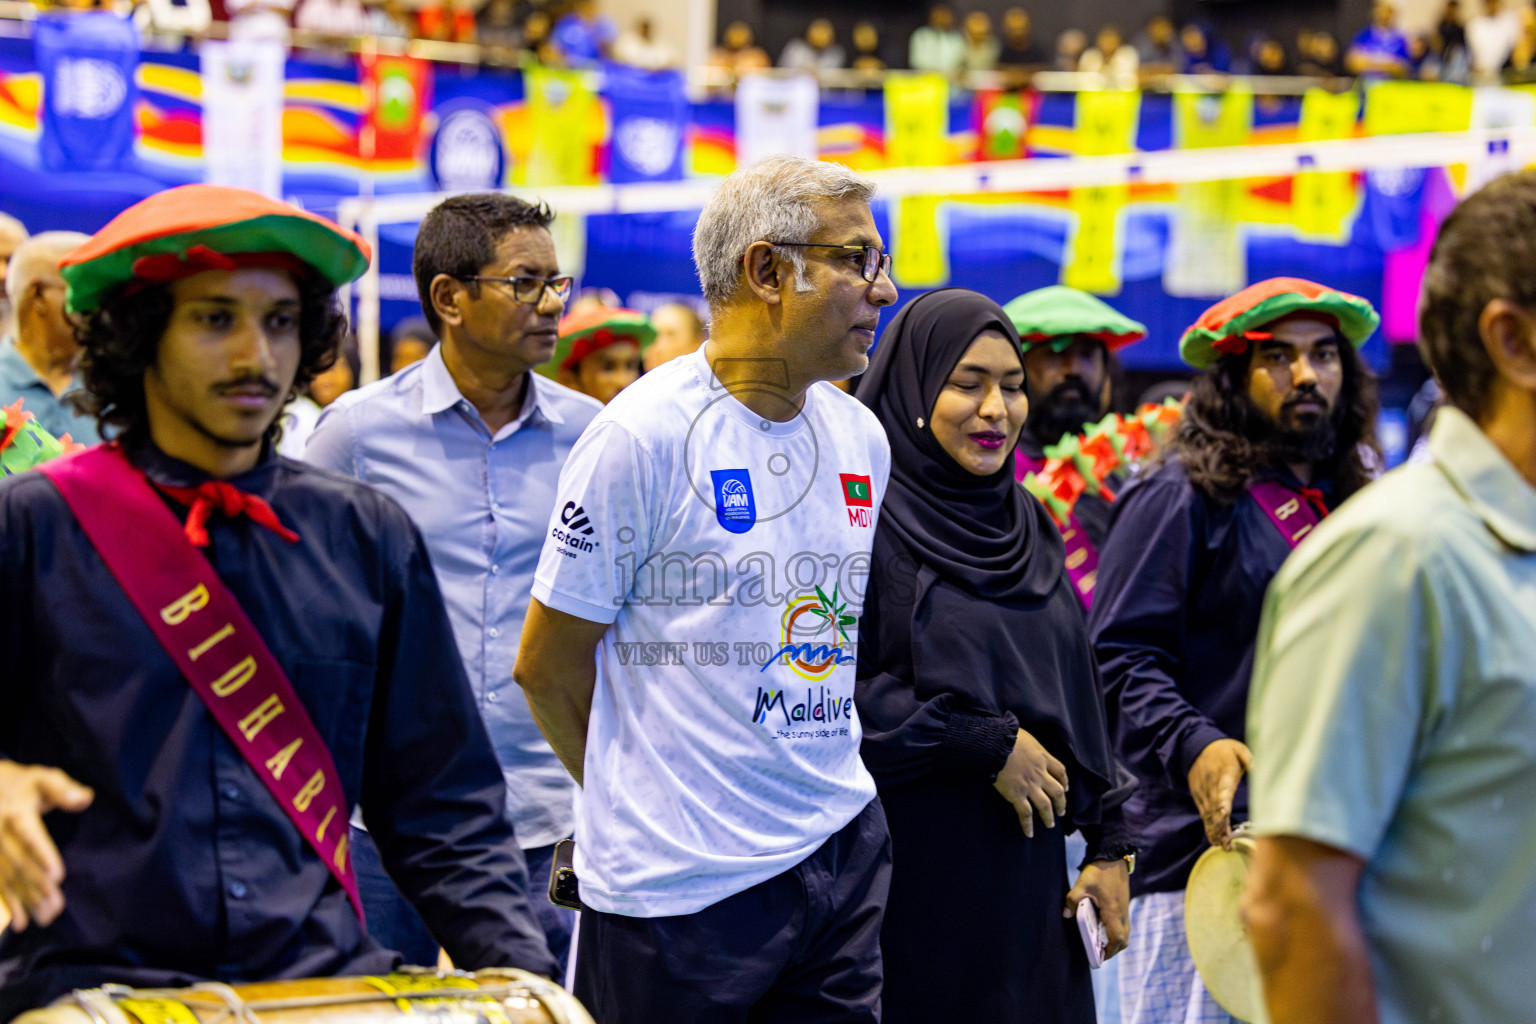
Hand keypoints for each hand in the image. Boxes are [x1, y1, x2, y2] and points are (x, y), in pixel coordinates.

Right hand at [0, 762, 92, 931]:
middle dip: (38, 886)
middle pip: (19, 863)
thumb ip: (61, 788)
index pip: (29, 837)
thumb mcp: (40, 777)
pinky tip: (21, 923)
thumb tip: (84, 798)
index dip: (43, 856)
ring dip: (26, 900)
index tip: (58, 876)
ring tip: (46, 918)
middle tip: (56, 907)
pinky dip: (10, 905)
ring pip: (8, 879)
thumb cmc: (18, 784)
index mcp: (15, 814)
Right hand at [992, 728, 1067, 838]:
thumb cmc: (1006, 735)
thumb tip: (1021, 738)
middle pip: (1057, 791)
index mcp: (1042, 758)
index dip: (1064, 780)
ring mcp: (1029, 786)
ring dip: (1049, 817)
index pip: (1060, 771)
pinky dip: (1028, 825)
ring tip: (1050, 825)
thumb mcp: (1024, 735)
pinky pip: (1025, 814)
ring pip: (1045, 806)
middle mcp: (1040, 774)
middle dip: (1061, 803)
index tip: (1065, 787)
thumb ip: (1028, 743)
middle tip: (1062, 811)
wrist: (996, 745)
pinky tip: (1029, 833)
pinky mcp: (1017, 795)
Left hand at [1064, 858, 1129, 957]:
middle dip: (1113, 950)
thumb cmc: (1099, 871)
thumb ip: (1073, 900)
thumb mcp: (1082, 884)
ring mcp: (1124, 909)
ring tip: (1099, 944)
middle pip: (1123, 940)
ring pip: (1124, 932)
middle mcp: (1122, 913)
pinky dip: (1115, 932)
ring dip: (1114, 941)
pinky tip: (1102, 928)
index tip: (1099, 957)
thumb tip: (1066, 914)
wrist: (1114, 857)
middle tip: (1099, 954)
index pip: (1116, 938)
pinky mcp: (1123, 905)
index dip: (1109, 950)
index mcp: (1113, 911)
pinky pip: (1123, 925)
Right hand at [1188, 738, 1250, 849]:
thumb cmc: (1223, 750)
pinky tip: (1215, 840)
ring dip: (1215, 830)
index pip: (1223, 789)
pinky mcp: (1199, 798)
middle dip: (1220, 826)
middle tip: (1227, 843)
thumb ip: (1249, 759)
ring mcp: (1203, 793)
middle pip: (1214, 808)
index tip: (1225, 814)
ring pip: (1208, 814)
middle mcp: (1211, 785)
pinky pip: (1204, 815)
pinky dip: (1209, 827)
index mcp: (1223, 773)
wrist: (1195, 747)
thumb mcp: (1238, 749)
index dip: (1223, 802)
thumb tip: (1260, 769)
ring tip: (1223, 846)